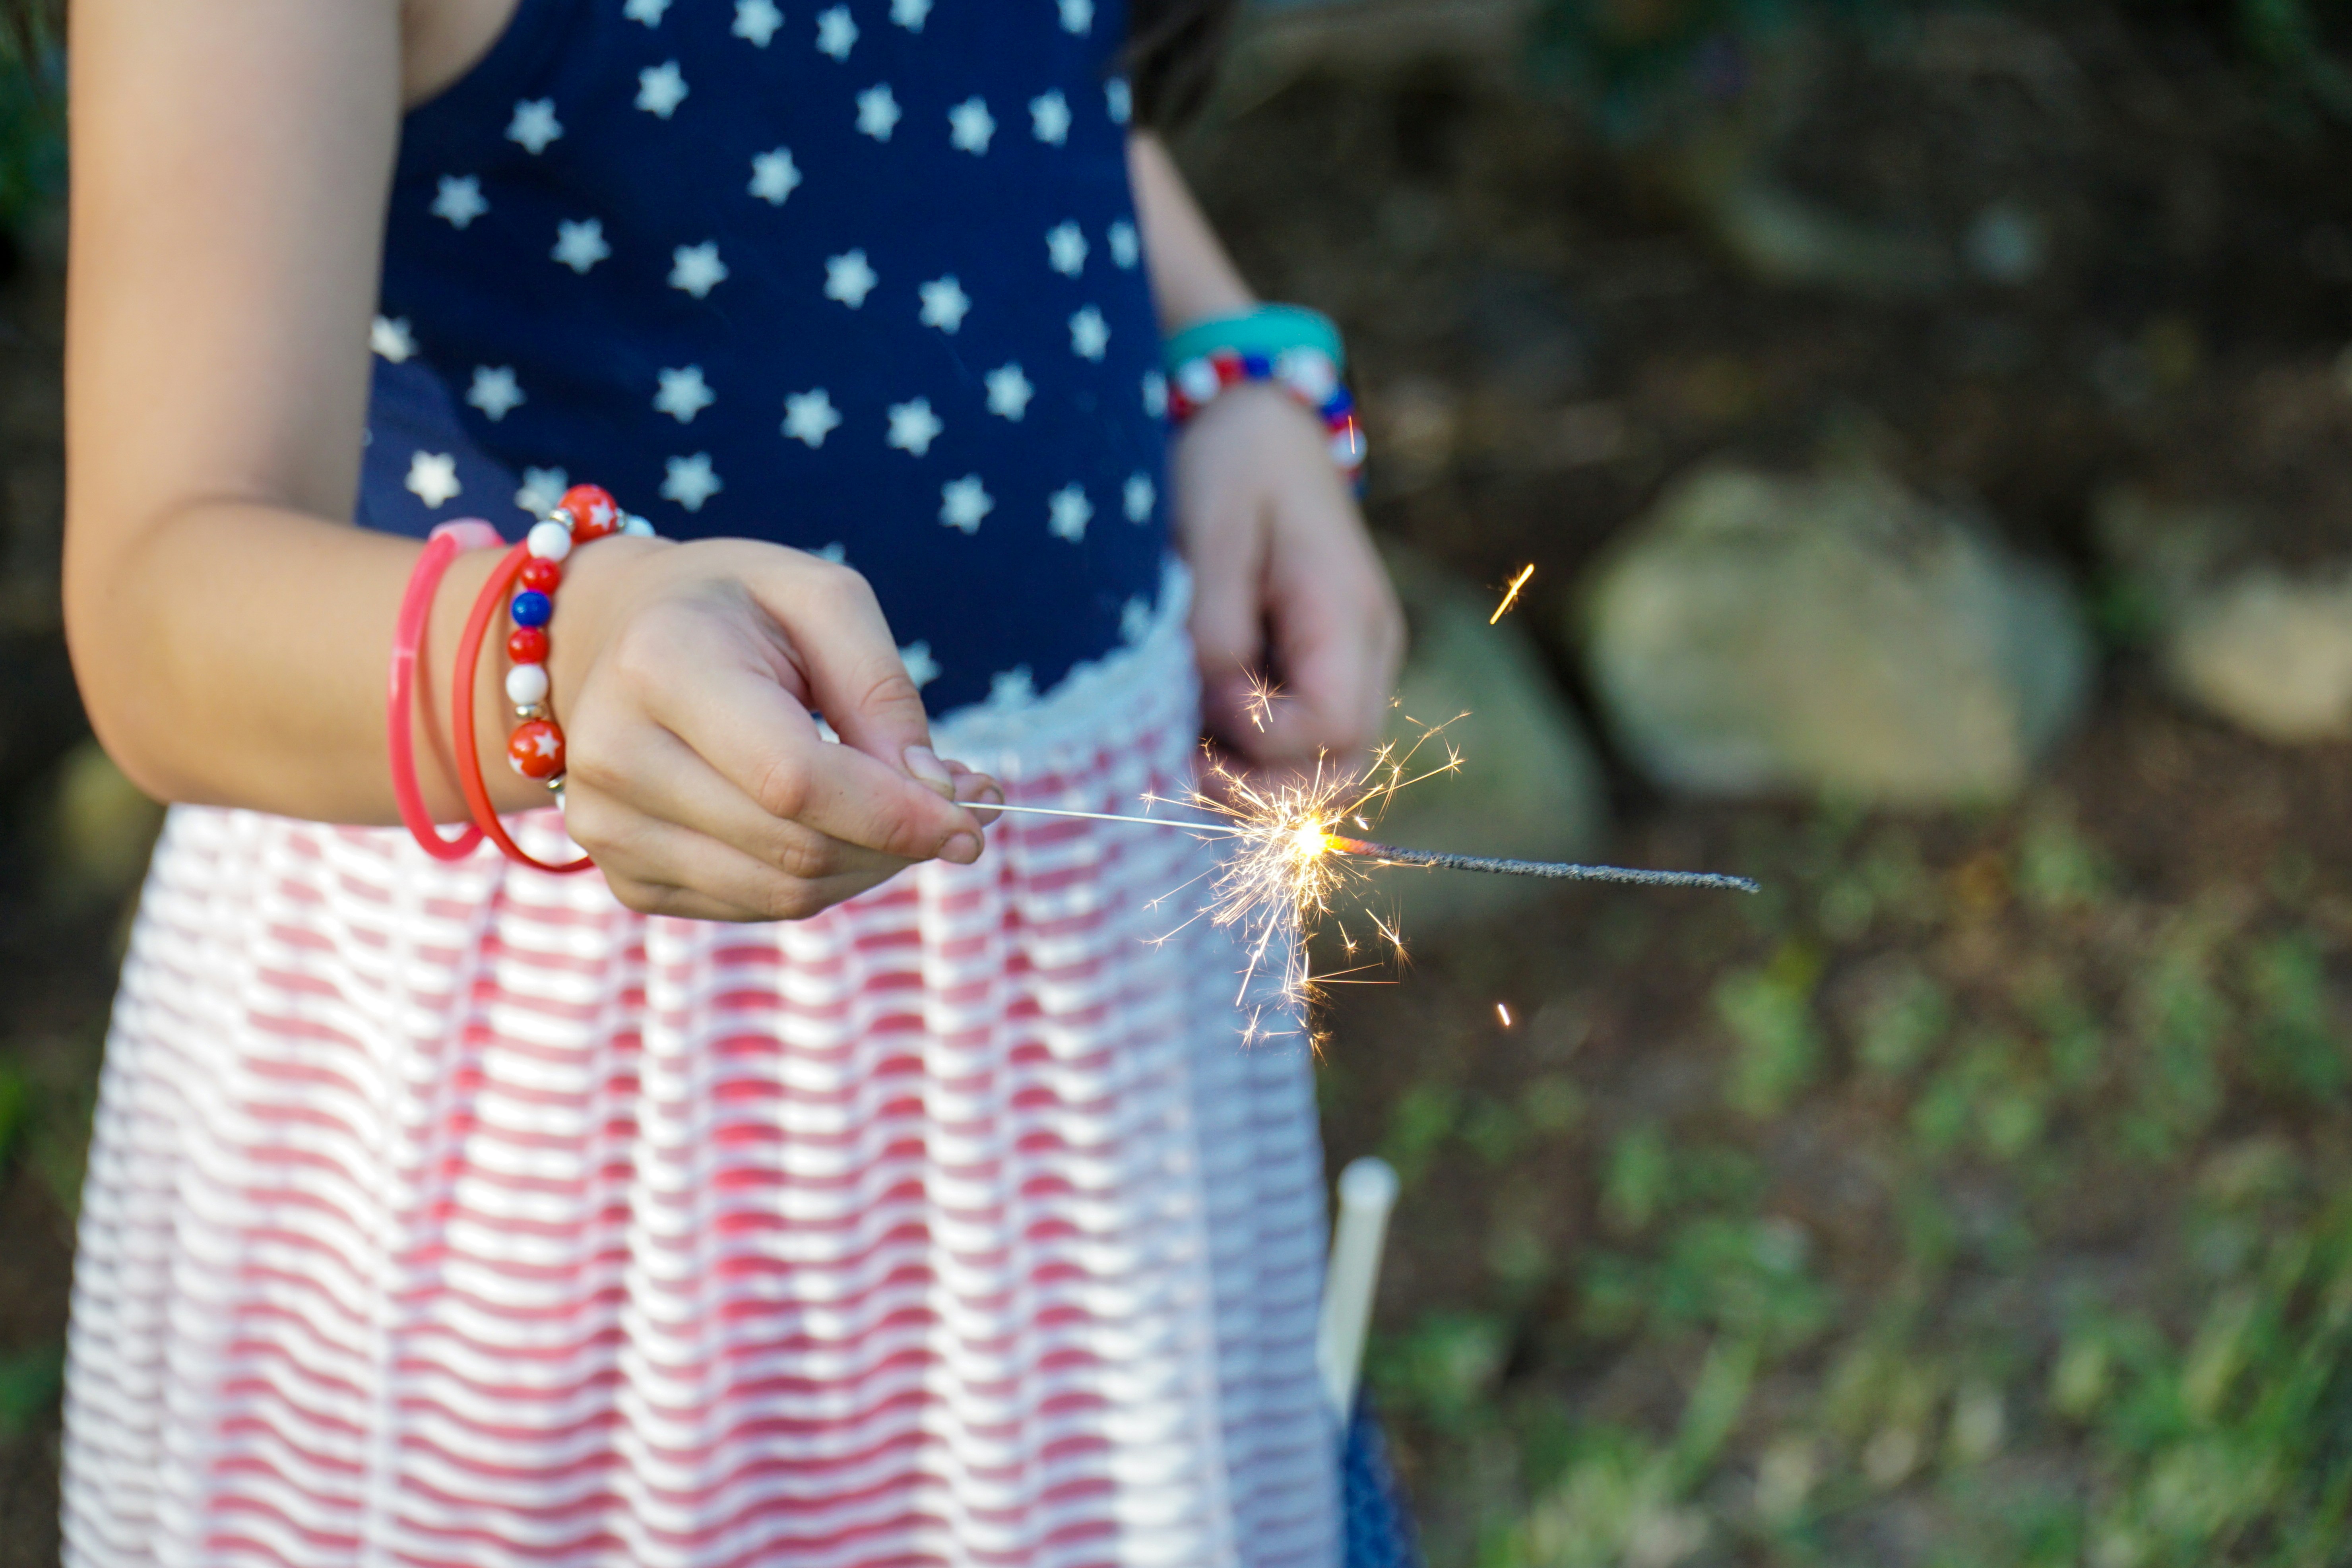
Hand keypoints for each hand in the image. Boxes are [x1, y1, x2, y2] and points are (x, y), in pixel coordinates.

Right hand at [544, 536, 999, 921]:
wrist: (612, 634)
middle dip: (897, 840)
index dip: (894, 814)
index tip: (975, 820)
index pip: (794, 779)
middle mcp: (616, 754)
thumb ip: (883, 693)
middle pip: (796, 846)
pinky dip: (821, 877)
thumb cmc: (735, 607)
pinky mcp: (624, 876)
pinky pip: (755, 906)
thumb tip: (938, 795)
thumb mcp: (822, 598)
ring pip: (783, 894)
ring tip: (900, 809)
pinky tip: (836, 824)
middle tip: (957, 804)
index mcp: (661, 664)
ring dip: (868, 864)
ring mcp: (607, 826)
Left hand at [1171, 383, 1403, 766]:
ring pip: (1323, 769)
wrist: (1258, 420)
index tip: (1203, 704)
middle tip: (1184, 766)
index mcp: (1347, 613)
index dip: (1261, 740)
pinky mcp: (1322, 668)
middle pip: (1340, 770)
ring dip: (1256, 783)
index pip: (1331, 727)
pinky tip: (1201, 728)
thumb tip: (1218, 708)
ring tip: (1187, 750)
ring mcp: (1353, 663)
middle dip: (1262, 791)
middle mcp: (1368, 650)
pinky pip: (1302, 741)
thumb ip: (1216, 627)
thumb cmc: (1231, 466)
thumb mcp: (1209, 534)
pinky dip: (1253, 756)